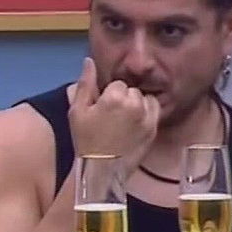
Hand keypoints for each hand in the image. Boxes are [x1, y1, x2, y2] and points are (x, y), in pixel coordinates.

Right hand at [68, 58, 159, 172]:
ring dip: (136, 105)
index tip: (100, 109)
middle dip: (122, 98)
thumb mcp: (77, 111)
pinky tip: (134, 124)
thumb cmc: (85, 140)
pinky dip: (146, 113)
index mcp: (114, 98)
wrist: (101, 170)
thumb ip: (85, 83)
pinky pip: (154, 110)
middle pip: (131, 90)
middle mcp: (135, 104)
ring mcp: (147, 117)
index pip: (116, 84)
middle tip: (110, 116)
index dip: (106, 95)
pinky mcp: (154, 128)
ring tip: (123, 121)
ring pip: (144, 99)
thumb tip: (89, 61)